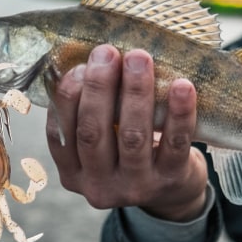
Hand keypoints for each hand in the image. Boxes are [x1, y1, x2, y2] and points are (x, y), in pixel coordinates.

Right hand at [46, 45, 207, 220]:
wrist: (173, 189)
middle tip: (107, 52)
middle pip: (93, 133)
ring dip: (135, 92)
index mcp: (73, 173)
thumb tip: (89, 58)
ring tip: (139, 58)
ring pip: (133, 137)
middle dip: (99, 87)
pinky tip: (181, 86)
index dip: (67, 97)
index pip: (59, 134)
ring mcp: (136, 187)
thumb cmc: (129, 150)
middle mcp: (99, 186)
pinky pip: (175, 144)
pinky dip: (178, 113)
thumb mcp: (102, 141)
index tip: (78, 65)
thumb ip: (90, 111)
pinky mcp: (170, 180)